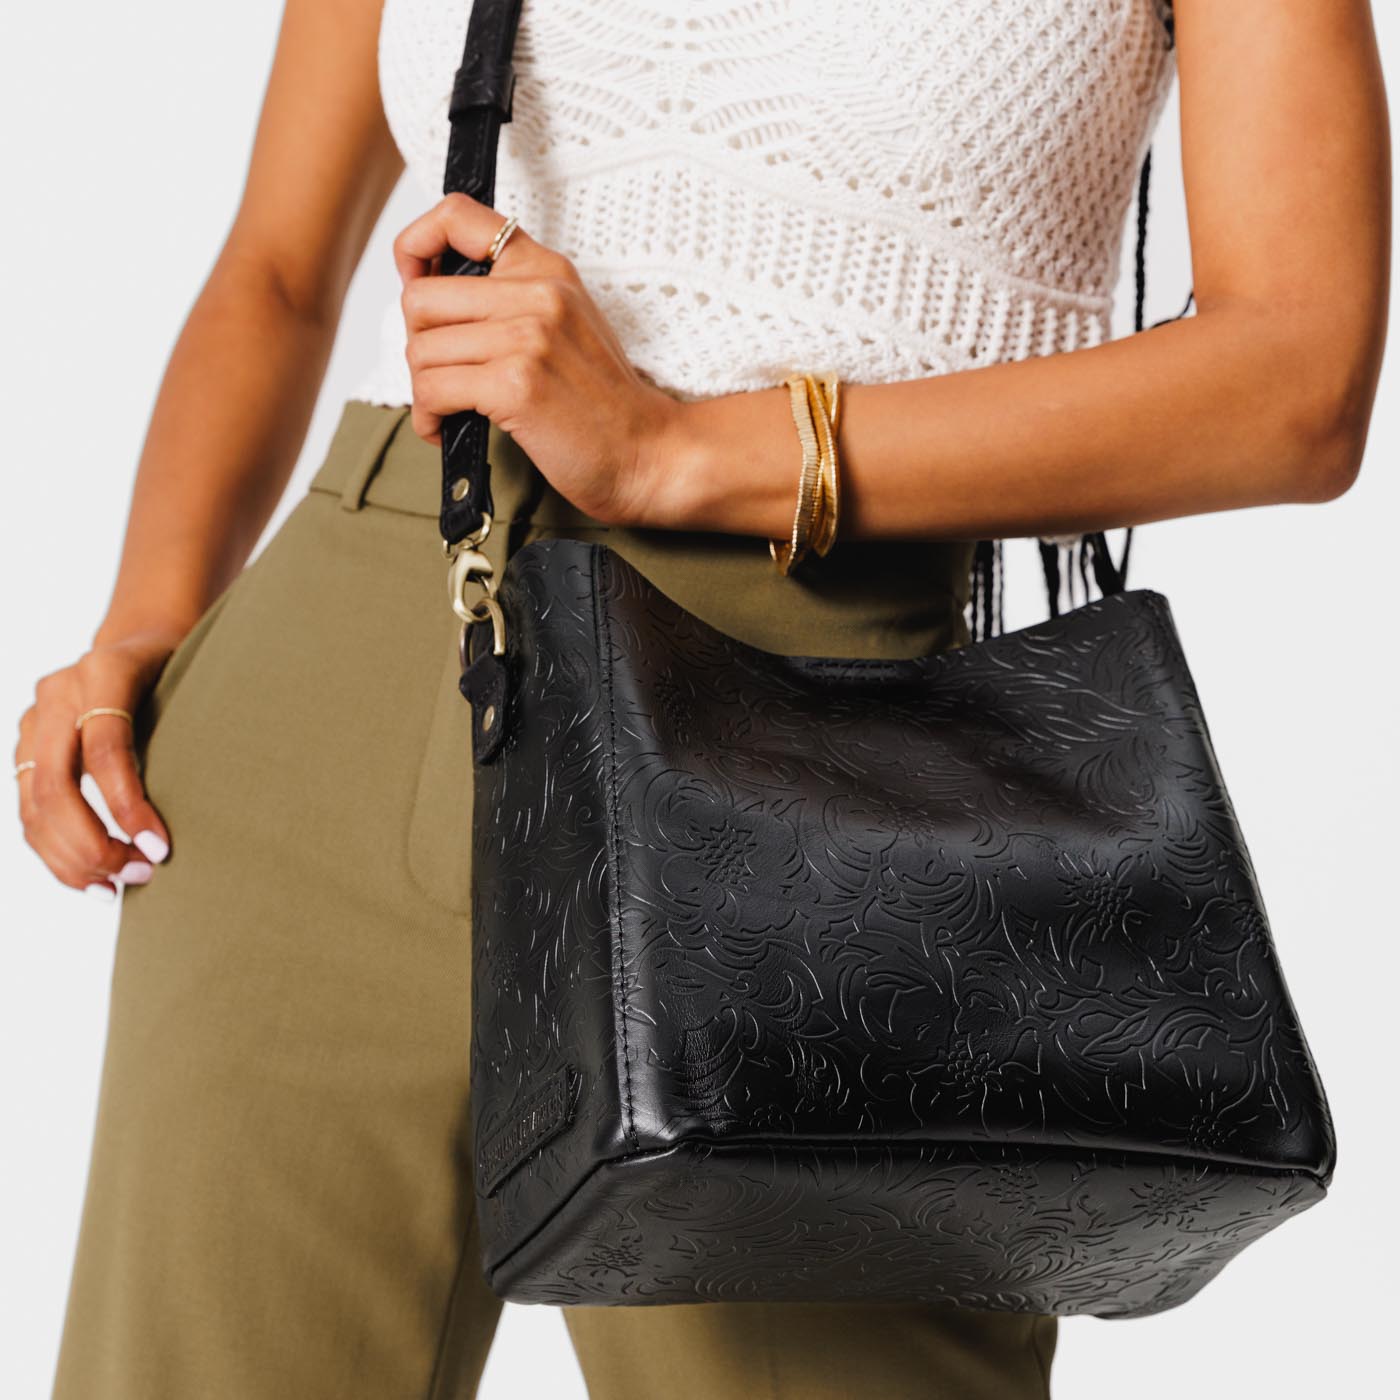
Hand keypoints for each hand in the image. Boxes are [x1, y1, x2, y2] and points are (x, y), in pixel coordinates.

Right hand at [15, 630, 177, 899]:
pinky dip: (57, 853)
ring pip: (34, 806)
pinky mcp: (24, 748)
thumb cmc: (183, 669)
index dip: (128, 806)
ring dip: (73, 857)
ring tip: (120, 886)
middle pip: (56, 785)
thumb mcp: (197, 683)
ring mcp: (34, 721)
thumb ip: (195, 729)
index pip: (106, 750)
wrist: (142, 638)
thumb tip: (225, 810)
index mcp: (104, 671)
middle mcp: (58, 693)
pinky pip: (28, 812)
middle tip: (142, 872)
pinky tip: (94, 880)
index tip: (160, 848)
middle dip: (95, 843)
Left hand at [393, 193, 685, 527]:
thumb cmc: (602, 401)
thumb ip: (511, 299)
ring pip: (421, 351)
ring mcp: (527, 337)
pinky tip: (446, 430)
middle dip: (418, 345)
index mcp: (546, 269)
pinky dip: (429, 419)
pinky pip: (432, 391)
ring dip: (424, 390)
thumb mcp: (566, 322)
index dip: (415, 248)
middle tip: (441, 374)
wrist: (647, 451)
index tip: (417, 285)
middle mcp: (536, 293)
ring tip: (449, 410)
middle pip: (421, 299)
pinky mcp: (515, 384)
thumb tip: (432, 299)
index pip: (456, 217)